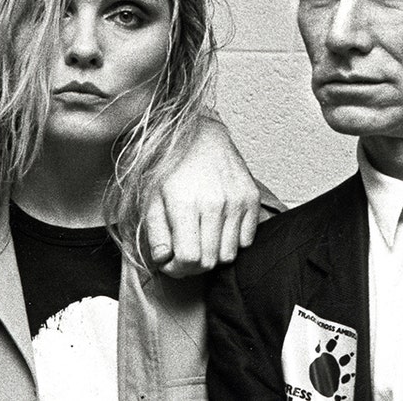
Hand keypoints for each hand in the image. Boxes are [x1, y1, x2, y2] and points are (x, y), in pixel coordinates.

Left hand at [144, 117, 258, 277]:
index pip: (189, 259)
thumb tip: (163, 260)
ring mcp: (236, 201)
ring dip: (212, 254)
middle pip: (209, 261)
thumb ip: (156, 232)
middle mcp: (214, 203)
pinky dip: (231, 241)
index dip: (177, 269)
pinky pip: (246, 240)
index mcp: (185, 203)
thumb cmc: (171, 165)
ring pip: (229, 254)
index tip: (170, 263)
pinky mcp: (251, 198)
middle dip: (192, 266)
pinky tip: (217, 228)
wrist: (200, 133)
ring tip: (199, 239)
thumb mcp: (151, 196)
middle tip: (182, 254)